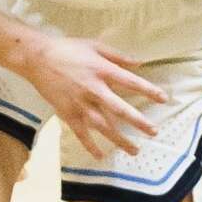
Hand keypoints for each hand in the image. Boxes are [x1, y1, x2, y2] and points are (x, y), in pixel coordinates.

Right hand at [24, 35, 167, 159]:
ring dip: (119, 139)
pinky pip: (81, 132)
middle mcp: (93, 89)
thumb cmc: (68, 49)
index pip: (130, 82)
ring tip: (134, 150)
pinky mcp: (67, 112)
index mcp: (102, 70)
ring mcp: (79, 103)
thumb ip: (117, 55)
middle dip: (137, 121)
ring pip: (102, 125)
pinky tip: (101, 156)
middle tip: (153, 132)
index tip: (163, 99)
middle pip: (120, 109)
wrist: (37, 58)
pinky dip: (90, 145)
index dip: (148, 90)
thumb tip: (139, 62)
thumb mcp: (95, 45)